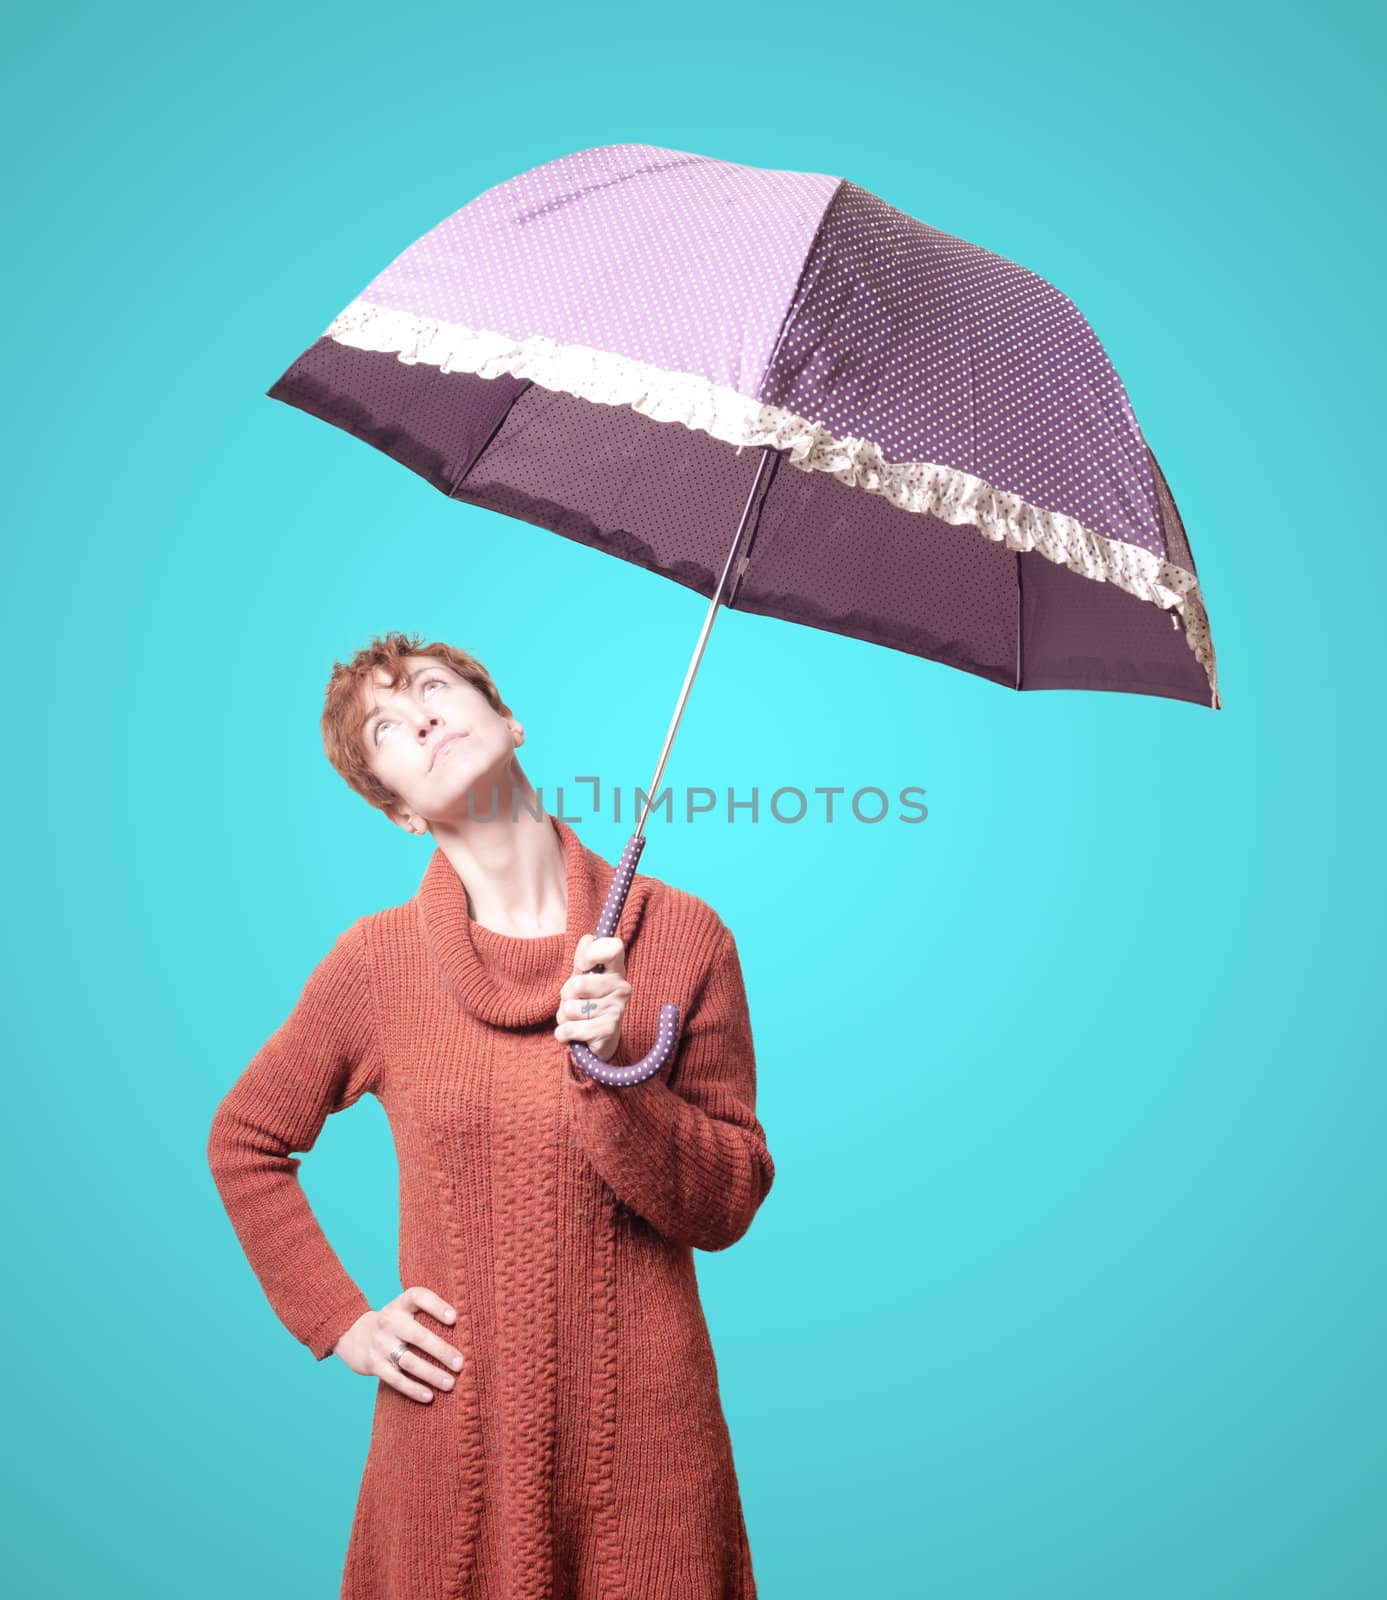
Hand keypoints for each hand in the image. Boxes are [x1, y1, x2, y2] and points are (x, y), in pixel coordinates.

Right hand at [332, 1285, 465, 1402]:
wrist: (352, 1335)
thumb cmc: (392, 1324)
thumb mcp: (403, 1311)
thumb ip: (425, 1314)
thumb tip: (466, 1326)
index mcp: (400, 1305)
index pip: (418, 1297)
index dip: (436, 1305)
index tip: (455, 1318)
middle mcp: (389, 1322)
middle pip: (418, 1335)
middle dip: (441, 1350)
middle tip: (460, 1363)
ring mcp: (380, 1344)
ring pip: (409, 1361)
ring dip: (431, 1374)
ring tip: (450, 1383)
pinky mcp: (373, 1364)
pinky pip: (396, 1379)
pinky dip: (413, 1389)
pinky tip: (429, 1396)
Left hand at [555, 934, 630, 1062]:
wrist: (599, 1042)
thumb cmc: (589, 1003)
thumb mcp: (582, 978)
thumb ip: (583, 958)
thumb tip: (588, 939)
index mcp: (616, 969)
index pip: (613, 947)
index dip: (591, 954)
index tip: (584, 966)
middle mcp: (622, 988)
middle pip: (577, 984)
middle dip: (566, 996)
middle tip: (577, 1002)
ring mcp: (616, 1010)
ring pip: (570, 1008)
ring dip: (565, 1017)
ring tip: (577, 1019)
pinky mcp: (607, 1032)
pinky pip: (569, 1029)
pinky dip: (563, 1034)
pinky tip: (575, 1034)